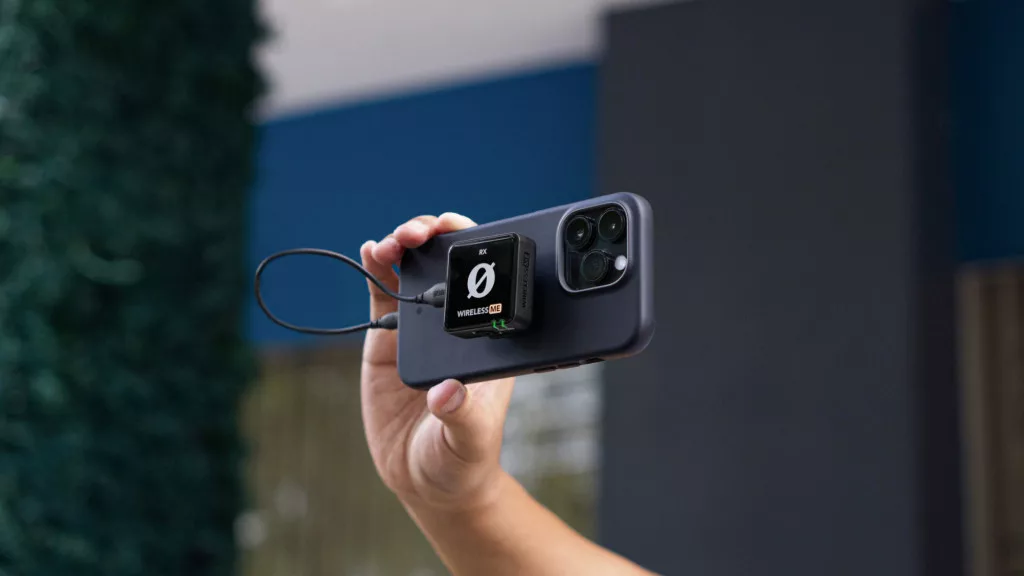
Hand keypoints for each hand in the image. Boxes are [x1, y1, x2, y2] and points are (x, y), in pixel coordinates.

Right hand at [359, 213, 514, 511]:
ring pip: (414, 270)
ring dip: (404, 245)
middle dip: (435, 235)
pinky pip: (382, 294)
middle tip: (420, 233)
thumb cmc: (460, 459)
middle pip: (449, 262)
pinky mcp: (389, 338)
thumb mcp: (467, 441)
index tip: (458, 237)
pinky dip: (376, 268)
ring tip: (392, 244)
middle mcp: (455, 325)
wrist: (425, 478)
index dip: (474, 247)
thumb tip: (448, 394)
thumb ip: (460, 418)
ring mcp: (421, 328)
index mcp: (485, 340)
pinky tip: (371, 251)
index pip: (488, 279)